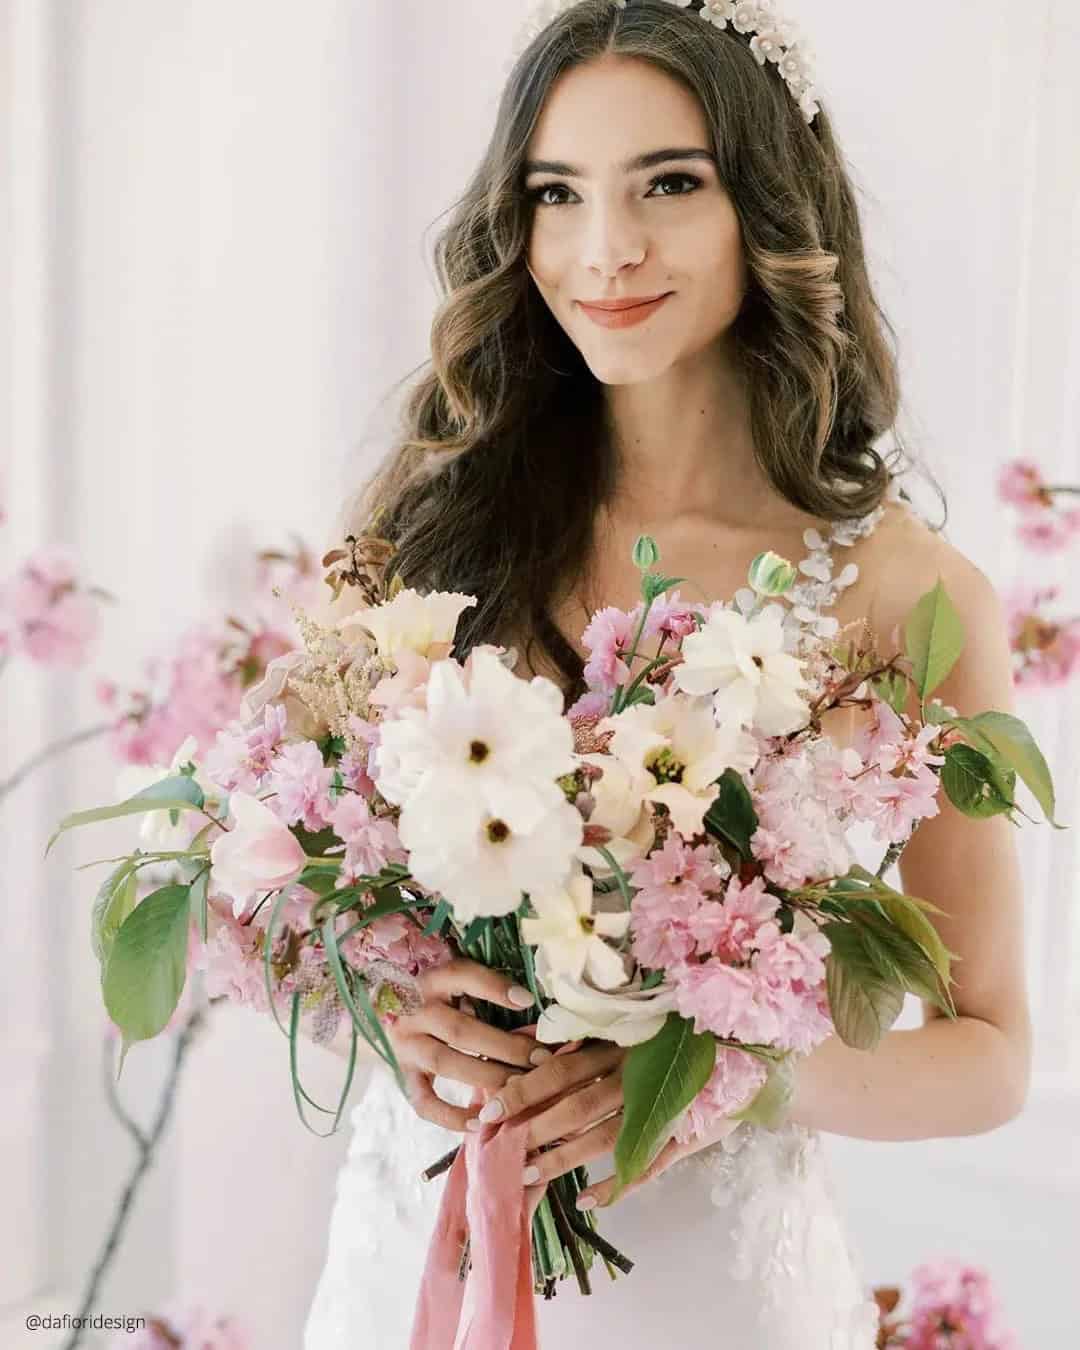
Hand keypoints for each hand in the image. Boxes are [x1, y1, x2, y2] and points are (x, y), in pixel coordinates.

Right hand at [388, 958, 548, 1131]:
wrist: (395, 1004)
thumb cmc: (443, 992)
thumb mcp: (458, 979)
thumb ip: (485, 987)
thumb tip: (531, 1003)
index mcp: (431, 979)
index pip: (461, 976)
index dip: (494, 988)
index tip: (528, 1001)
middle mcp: (414, 1011)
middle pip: (460, 1030)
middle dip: (506, 1047)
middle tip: (540, 1059)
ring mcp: (406, 1045)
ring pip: (445, 1062)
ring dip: (486, 1077)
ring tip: (519, 1088)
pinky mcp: (404, 1074)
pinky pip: (423, 1101)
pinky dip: (450, 1116)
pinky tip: (479, 1121)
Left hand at [475, 1039, 739, 1208]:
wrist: (745, 1044)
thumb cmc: (673, 1031)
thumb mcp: (627, 1024)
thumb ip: (581, 1033)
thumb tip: (528, 1040)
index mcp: (616, 1043)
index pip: (558, 1068)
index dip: (521, 1089)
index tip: (486, 1109)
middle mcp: (633, 1073)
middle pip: (573, 1105)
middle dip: (532, 1130)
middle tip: (497, 1151)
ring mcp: (659, 1105)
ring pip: (602, 1137)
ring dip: (562, 1160)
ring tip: (528, 1178)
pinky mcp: (682, 1132)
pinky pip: (646, 1163)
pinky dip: (616, 1184)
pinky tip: (587, 1199)